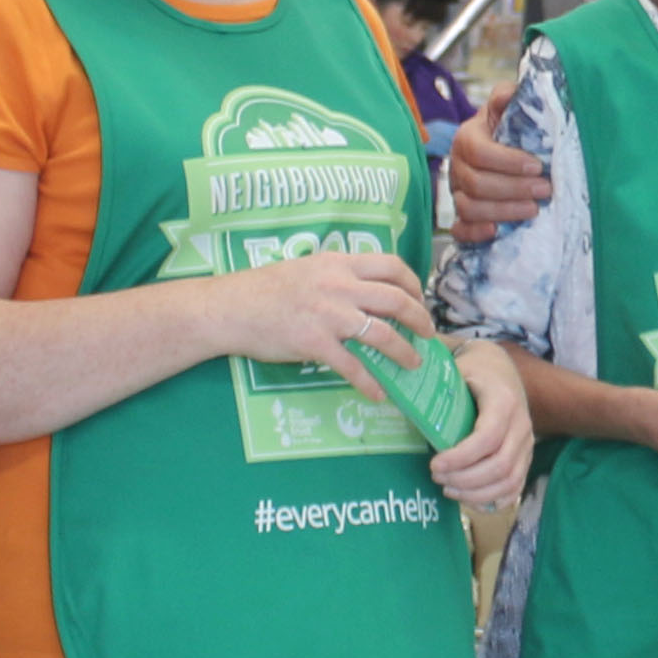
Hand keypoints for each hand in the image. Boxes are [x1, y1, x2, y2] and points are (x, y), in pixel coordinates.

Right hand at [220, 249, 436, 396]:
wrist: (230, 308)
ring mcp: (328, 315)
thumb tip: (365, 288)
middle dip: (420, 319)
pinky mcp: (315, 343)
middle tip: (427, 334)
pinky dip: (370, 383)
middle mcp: (339, 286)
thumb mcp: (307, 269)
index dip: (413, 283)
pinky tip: (378, 394)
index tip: (419, 297)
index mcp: (338, 264)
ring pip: (383, 333)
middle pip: (396, 299)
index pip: (392, 265)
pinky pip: (352, 366)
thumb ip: (337, 275)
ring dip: (404, 352)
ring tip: (413, 364)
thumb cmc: (264, 289)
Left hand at [433, 342, 538, 507]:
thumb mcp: (455, 370)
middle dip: (465, 479)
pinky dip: (492, 499)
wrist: (501, 370)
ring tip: (448, 489)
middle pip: (500, 465)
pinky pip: (514, 488)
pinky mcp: (526, 458)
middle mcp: (522, 424)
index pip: (487, 438)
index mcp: (504, 401)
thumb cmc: (473, 372)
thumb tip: (395, 399)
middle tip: (436, 477)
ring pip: (509, 481)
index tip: (433, 464)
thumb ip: (434, 387)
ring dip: (476, 492)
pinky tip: (468, 497)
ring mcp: (527, 444)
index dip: (460, 458)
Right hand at [442, 90, 550, 237]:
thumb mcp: (510, 107)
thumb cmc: (510, 128)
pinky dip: (475, 233)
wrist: (504, 146)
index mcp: (467, 138)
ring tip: (533, 210)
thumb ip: (508, 97)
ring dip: (503, 211)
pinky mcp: (462, 216)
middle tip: (545, 190)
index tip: (537, 166)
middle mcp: (458, 166)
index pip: (478, 151)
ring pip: (469, 207)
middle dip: (513, 189)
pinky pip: (459, 230)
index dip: (507, 161)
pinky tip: (497, 231)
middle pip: (475, 183)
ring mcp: (458, 192)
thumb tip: (510, 94)